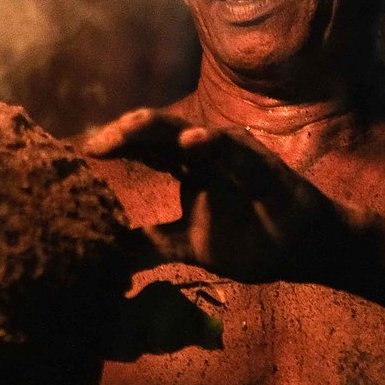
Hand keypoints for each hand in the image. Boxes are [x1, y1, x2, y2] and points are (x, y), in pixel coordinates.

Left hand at [81, 109, 363, 283]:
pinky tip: (191, 140)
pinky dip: (212, 143)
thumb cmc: (251, 239)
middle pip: (159, 133)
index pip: (144, 148)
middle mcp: (207, 152)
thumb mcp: (190, 247)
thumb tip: (109, 257)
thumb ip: (152, 245)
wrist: (303, 250)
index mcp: (188, 166)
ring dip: (159, 128)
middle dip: (127, 133)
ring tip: (127, 128)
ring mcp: (234, 154)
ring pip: (191, 131)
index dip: (115, 147)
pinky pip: (234, 151)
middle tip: (96, 144)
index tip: (82, 155)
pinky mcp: (261, 164)